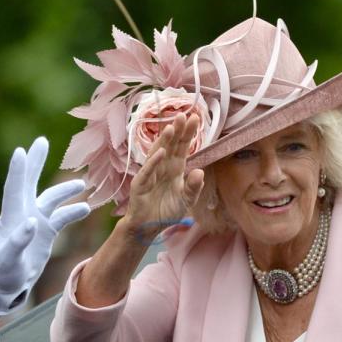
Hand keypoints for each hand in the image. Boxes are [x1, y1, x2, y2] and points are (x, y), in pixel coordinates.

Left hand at [0, 137, 90, 324]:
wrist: (6, 285)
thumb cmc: (2, 272)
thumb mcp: (8, 259)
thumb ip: (19, 240)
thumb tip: (32, 222)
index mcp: (12, 217)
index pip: (15, 188)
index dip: (18, 170)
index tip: (21, 151)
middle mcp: (23, 213)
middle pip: (30, 182)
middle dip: (36, 162)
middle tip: (41, 141)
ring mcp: (36, 221)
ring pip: (51, 198)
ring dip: (64, 190)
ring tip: (81, 183)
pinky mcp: (46, 232)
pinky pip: (62, 217)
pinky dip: (73, 211)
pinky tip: (86, 208)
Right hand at [124, 113, 203, 239]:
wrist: (148, 226)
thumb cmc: (166, 211)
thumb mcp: (186, 200)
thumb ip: (193, 188)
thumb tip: (200, 172)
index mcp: (175, 168)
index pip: (183, 147)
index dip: (188, 133)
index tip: (196, 118)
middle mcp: (163, 166)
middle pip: (171, 145)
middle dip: (177, 131)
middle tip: (184, 115)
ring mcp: (150, 173)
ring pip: (158, 153)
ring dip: (164, 141)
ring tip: (171, 128)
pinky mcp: (140, 184)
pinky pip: (148, 171)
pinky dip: (154, 162)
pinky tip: (161, 152)